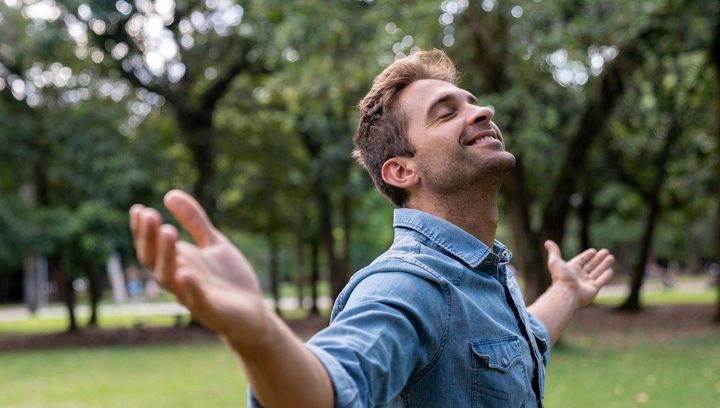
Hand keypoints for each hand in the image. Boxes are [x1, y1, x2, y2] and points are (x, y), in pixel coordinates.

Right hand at [129, 190, 270, 348]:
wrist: (253, 313)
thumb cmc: (228, 279)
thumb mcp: (213, 243)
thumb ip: (194, 221)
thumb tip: (169, 194)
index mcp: (178, 263)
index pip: (152, 246)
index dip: (143, 230)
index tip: (138, 209)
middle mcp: (179, 279)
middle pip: (154, 261)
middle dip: (150, 239)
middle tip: (150, 215)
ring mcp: (193, 296)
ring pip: (169, 279)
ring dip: (166, 256)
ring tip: (168, 231)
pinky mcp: (212, 311)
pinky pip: (196, 300)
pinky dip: (190, 288)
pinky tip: (186, 272)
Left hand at [544, 240, 613, 307]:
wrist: (566, 293)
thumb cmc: (561, 277)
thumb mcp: (555, 262)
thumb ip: (554, 252)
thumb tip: (547, 242)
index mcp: (571, 269)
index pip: (581, 261)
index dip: (587, 256)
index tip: (594, 250)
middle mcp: (579, 276)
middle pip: (590, 265)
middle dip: (598, 259)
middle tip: (606, 251)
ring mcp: (586, 283)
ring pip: (597, 272)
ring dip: (604, 265)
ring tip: (611, 257)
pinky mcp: (593, 290)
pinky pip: (601, 281)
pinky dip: (606, 276)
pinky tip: (610, 270)